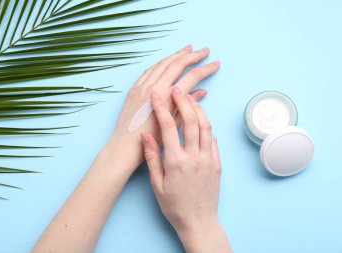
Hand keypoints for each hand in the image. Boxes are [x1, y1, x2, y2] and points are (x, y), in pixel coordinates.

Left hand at [106, 46, 219, 170]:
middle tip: (205, 50)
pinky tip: (165, 62)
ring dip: (176, 55)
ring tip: (187, 50)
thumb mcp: (174, 124)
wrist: (126, 146)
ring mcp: (142, 86)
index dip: (205, 69)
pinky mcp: (133, 89)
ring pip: (162, 64)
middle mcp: (154, 87)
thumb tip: (201, 92)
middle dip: (193, 56)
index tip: (216, 64)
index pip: (191, 77)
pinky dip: (160, 63)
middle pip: (177, 64)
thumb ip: (187, 105)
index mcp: (168, 97)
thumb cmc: (151, 140)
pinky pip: (149, 70)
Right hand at [141, 86, 231, 252]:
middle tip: (176, 88)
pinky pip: (213, 139)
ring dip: (198, 109)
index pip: (168, 127)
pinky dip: (206, 126)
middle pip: (191, 120)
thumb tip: (145, 135)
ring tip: (189, 98)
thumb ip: (151, 157)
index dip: (162, 108)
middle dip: (183, 100)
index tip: (157, 95)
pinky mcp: (217, 163)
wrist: (198, 221)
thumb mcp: (156, 184)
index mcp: (176, 161)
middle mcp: (194, 157)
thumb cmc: (174, 205)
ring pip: (205, 126)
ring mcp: (208, 159)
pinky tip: (201, 120)